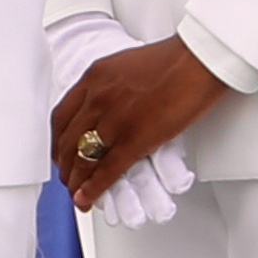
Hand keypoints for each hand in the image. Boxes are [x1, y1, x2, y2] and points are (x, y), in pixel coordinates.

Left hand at [54, 35, 233, 208]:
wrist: (199, 58)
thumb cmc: (174, 59)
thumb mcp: (127, 64)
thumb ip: (111, 84)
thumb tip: (109, 102)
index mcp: (94, 77)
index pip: (61, 116)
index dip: (57, 141)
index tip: (60, 152)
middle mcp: (98, 97)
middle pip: (68, 141)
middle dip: (65, 165)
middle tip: (67, 177)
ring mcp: (114, 119)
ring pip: (83, 158)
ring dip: (76, 181)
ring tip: (76, 193)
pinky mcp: (135, 139)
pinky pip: (107, 170)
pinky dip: (94, 189)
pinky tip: (88, 198)